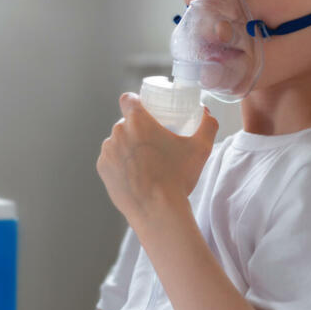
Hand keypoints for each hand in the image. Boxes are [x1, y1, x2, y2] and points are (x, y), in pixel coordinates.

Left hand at [96, 92, 217, 225]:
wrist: (158, 210)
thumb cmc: (178, 177)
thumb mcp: (200, 148)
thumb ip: (208, 125)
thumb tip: (206, 113)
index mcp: (137, 121)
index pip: (129, 99)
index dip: (137, 102)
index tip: (146, 111)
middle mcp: (117, 132)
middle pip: (126, 123)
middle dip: (137, 129)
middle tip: (153, 142)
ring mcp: (108, 151)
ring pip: (117, 141)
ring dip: (127, 146)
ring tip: (145, 160)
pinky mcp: (103, 169)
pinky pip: (111, 159)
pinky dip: (120, 163)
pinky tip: (134, 172)